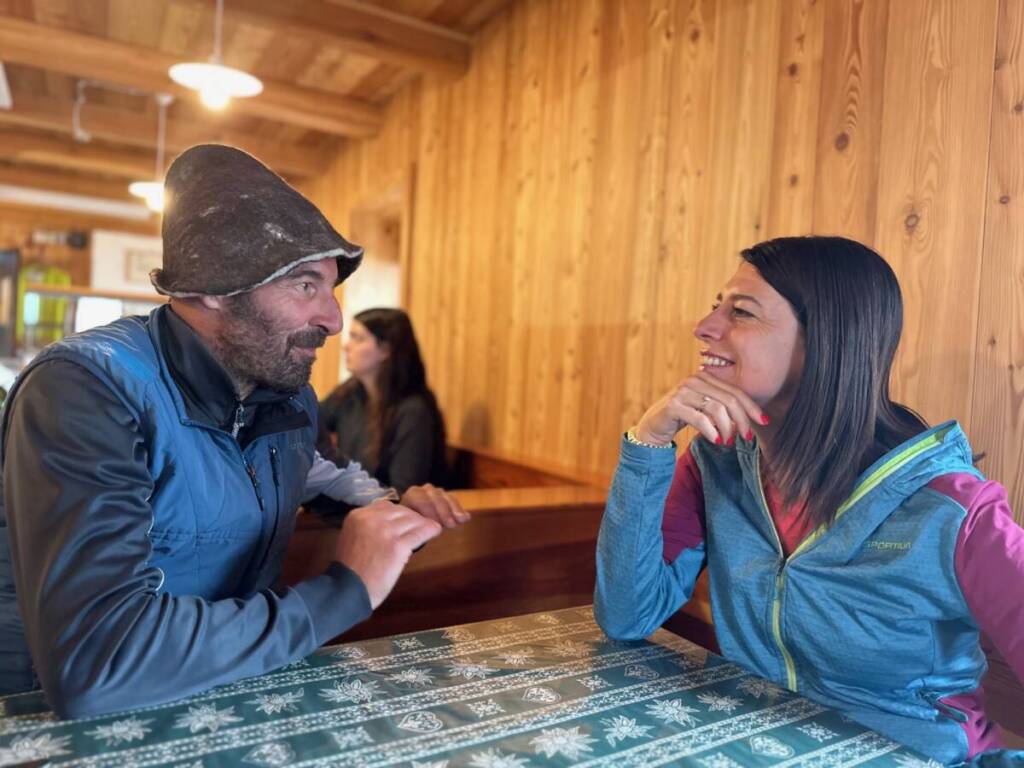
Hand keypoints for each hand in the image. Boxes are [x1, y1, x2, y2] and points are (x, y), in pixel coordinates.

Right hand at [333, 499, 441, 607]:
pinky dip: (430, 530)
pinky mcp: (398, 546)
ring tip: (429, 529)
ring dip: (422, 524)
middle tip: (418, 527)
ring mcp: (386, 531)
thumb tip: (391, 523)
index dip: (398, 514)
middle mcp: (372, 519)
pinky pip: (421, 532)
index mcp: (358, 515)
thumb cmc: (349, 570)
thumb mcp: (351, 537)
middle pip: (401, 511)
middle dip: (412, 518)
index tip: (404, 522)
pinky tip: (435, 531)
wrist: (346, 590)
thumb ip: (368, 526)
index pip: (385, 505)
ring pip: (413, 519)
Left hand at [400, 484, 470, 528]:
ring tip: (460, 520)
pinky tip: (466, 518)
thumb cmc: (408, 524)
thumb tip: (423, 528)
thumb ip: (414, 524)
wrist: (412, 519)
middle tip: (450, 524)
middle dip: (444, 511)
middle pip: (436, 497)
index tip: (436, 524)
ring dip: (454, 509)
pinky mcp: (447, 497)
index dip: (430, 512)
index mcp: (412, 495)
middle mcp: (425, 490)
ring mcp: (437, 492)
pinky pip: (454, 501)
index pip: (422, 500)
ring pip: (446, 497)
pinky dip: (460, 510)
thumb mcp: (408, 524)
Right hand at [633, 372, 766, 445]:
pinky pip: (699, 418)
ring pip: (716, 409)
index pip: (735, 391)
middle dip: (742, 420)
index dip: (751, 407)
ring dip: (727, 428)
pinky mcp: (673, 405)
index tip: (763, 421)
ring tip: (729, 441)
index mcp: (705, 377)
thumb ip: (723, 408)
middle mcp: (694, 380)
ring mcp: (682, 391)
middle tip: (747, 436)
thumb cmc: (683, 418)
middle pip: (729, 399)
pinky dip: (711, 430)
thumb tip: (749, 419)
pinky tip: (717, 440)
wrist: (653, 427)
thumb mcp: (705, 409)